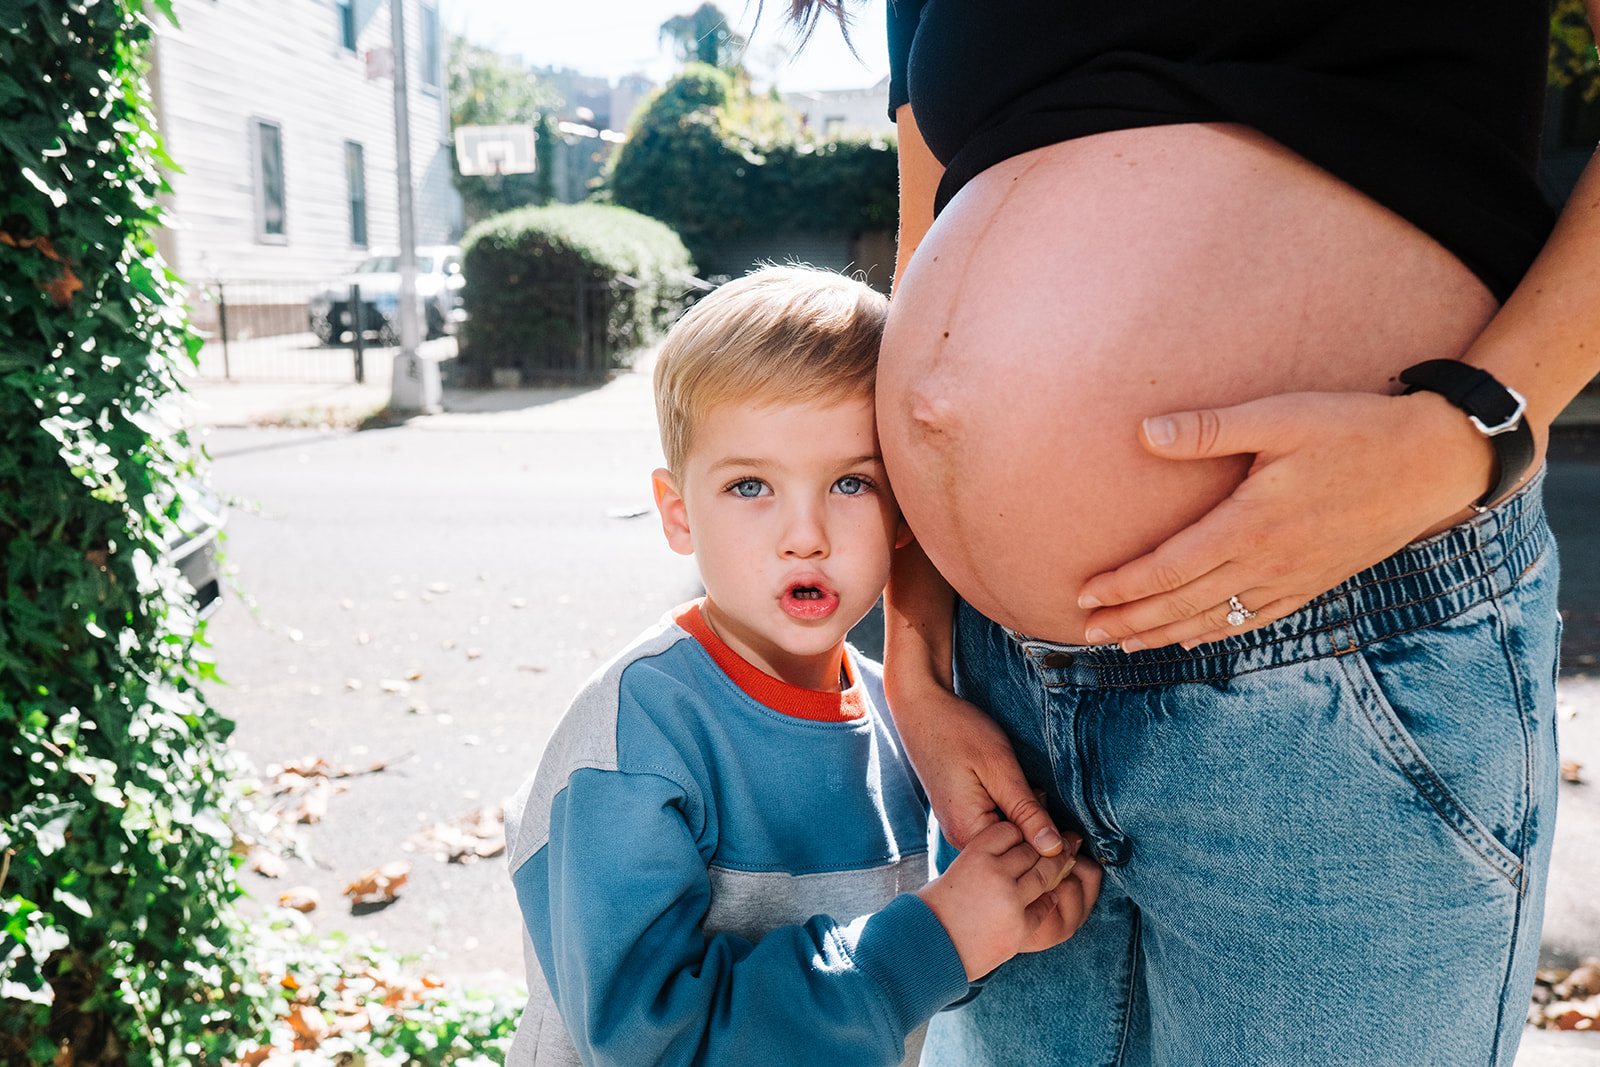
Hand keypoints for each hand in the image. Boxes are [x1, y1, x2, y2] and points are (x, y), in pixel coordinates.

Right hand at [891, 679, 1066, 856]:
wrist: (922, 710)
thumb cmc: (959, 732)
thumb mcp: (1000, 768)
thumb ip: (1027, 811)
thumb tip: (1054, 848)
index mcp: (969, 831)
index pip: (1022, 857)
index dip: (1052, 845)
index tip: (1071, 830)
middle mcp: (960, 837)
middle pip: (1013, 852)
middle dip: (1040, 834)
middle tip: (1046, 798)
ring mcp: (958, 828)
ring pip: (1006, 840)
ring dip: (1026, 821)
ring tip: (1031, 791)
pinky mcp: (961, 816)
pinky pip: (995, 826)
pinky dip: (1013, 814)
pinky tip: (1017, 793)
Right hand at [917, 821, 1097, 980]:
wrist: (932, 947)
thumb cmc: (939, 906)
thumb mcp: (957, 868)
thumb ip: (986, 855)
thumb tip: (1020, 841)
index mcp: (975, 854)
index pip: (1009, 830)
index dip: (1018, 833)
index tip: (1024, 836)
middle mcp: (995, 872)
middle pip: (1030, 850)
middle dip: (1042, 849)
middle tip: (1058, 844)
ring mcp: (1010, 900)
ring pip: (1044, 874)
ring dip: (1054, 869)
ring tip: (1062, 865)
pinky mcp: (1020, 926)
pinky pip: (1045, 904)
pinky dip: (1048, 898)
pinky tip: (1048, 894)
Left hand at [1076, 390, 1497, 651]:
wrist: (1434, 462)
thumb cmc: (1354, 429)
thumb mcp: (1280, 416)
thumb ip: (1211, 429)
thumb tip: (1146, 433)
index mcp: (1251, 525)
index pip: (1171, 569)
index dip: (1124, 586)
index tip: (1085, 593)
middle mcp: (1268, 563)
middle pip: (1184, 605)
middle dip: (1131, 621)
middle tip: (1085, 632)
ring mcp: (1294, 579)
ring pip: (1217, 620)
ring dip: (1165, 634)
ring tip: (1124, 643)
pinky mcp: (1316, 582)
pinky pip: (1255, 620)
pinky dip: (1217, 632)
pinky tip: (1194, 638)